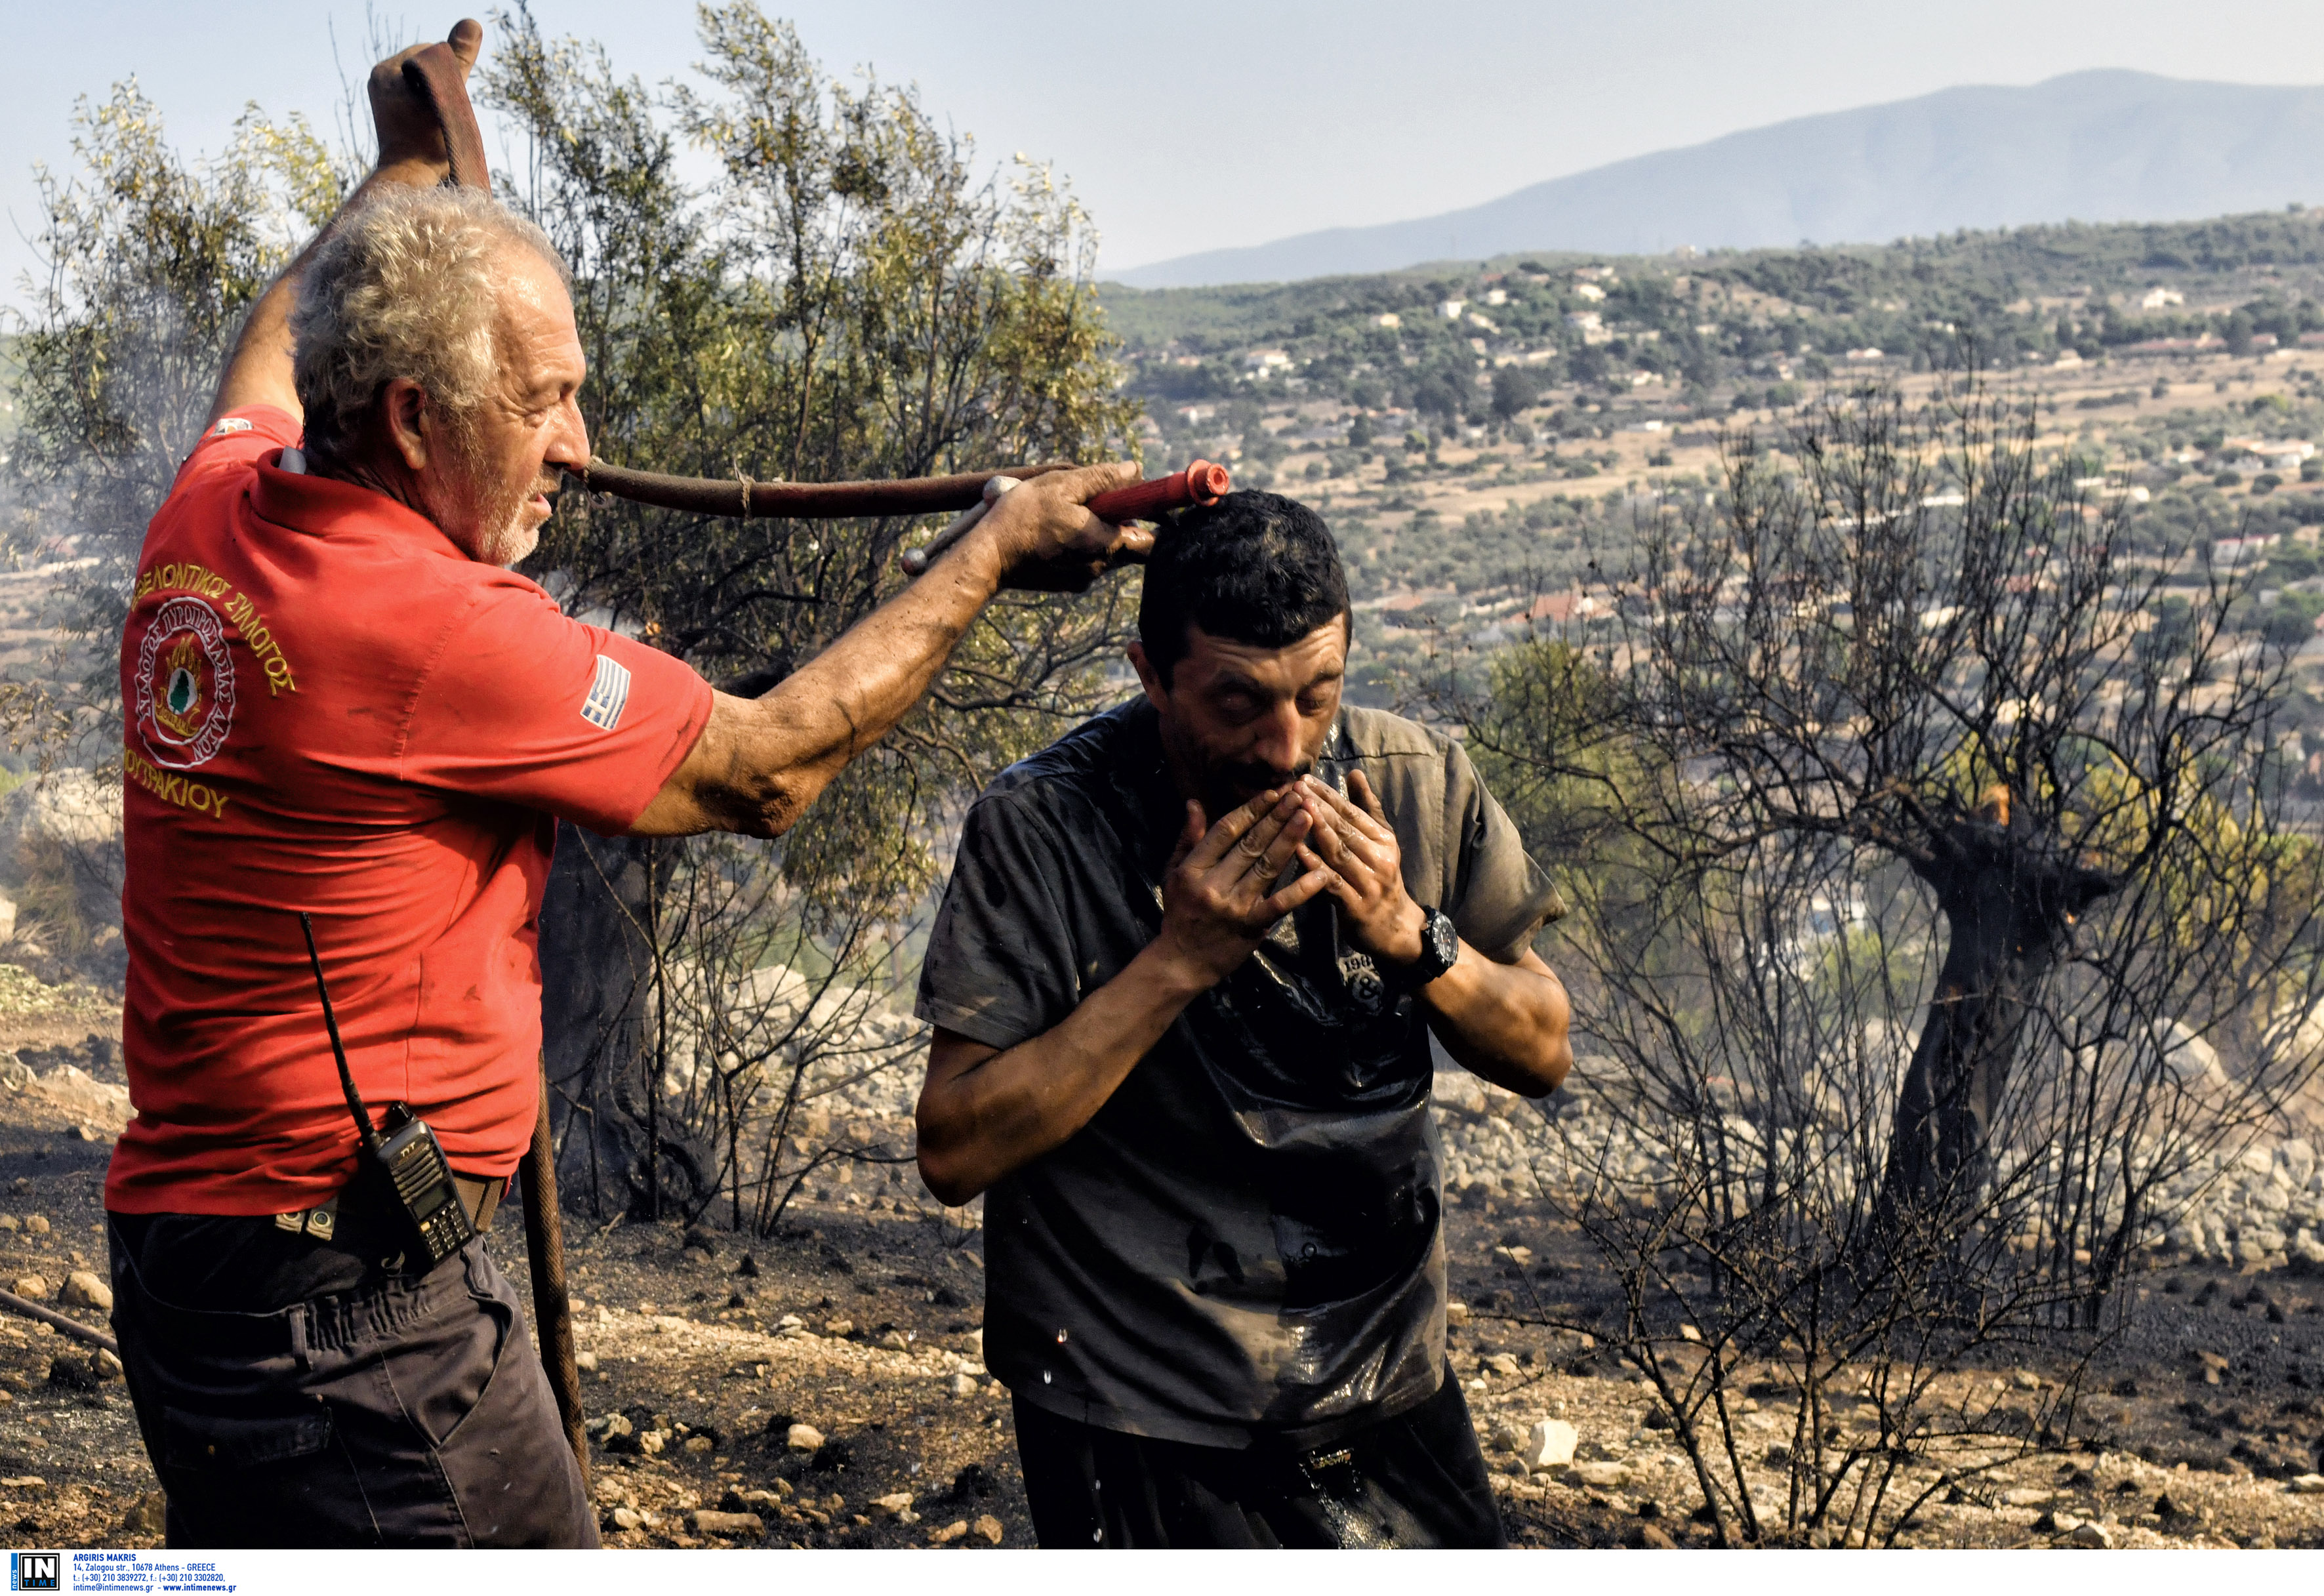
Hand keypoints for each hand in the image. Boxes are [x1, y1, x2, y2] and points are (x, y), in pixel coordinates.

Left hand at [368, 19, 483, 182]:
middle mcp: (379, 80)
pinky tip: (433, 124)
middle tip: (448, 110)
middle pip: (425, 67)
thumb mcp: (448, 95)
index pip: (429, 52)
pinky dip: (429, 105)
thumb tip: (472, 22)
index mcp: (386, 71)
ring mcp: (382, 97)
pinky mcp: (389, 113)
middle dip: (443, 83)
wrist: (409, 181)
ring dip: (439, 95)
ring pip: (423, 83)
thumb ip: (459, 59)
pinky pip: (416, 97)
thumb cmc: (427, 142)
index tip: (451, 97)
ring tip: (441, 119)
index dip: (450, 71)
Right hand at [975, 461, 1151, 590]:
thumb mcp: (1062, 485)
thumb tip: (1136, 471)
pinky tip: (1050, 532)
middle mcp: (1099, 567)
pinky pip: (1083, 560)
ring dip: (1093, 531)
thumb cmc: (1023, 518)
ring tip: (1062, 515)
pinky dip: (1075, 545)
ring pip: (1103, 551)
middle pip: (1126, 544)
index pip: (1150, 541)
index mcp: (1106, 543)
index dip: (1146, 518)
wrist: (987, 557)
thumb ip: (1103, 479)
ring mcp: (1082, 578)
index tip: (1130, 502)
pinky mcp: (1066, 583)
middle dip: (1114, 521)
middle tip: (1088, 502)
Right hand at [1152, 791, 1335, 989]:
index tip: (1274, 793)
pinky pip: (1280, 904)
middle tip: (1300, 795)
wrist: (1182, 963)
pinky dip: (1302, 888)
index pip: (1226, 830)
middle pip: (1251, 844)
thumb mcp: (1174, 873)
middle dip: (1277, 817)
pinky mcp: (1252, 927)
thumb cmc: (1179, 914)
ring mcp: (1235, 906)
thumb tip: (1194, 802)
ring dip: (1291, 840)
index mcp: (1193, 868)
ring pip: (1267, 867)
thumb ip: (1187, 838)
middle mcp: (1213, 884)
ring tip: (1310, 816)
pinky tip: (1323, 873)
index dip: (1251, 809)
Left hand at [1295, 770, 1426, 965]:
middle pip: (1344, 829)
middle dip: (1318, 807)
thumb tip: (1354, 772)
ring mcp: (1369, 883)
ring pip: (1339, 852)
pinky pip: (1332, 882)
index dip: (1328, 794)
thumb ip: (1366, 807)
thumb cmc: (1379, 877)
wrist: (1394, 927)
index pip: (1353, 812)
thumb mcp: (1380, 842)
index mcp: (1384, 840)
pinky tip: (1297, 851)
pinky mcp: (1356, 906)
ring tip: (1294, 812)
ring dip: (1316, 831)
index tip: (1304, 779)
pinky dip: (1315, 866)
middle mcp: (1380, 859)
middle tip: (1294, 789)